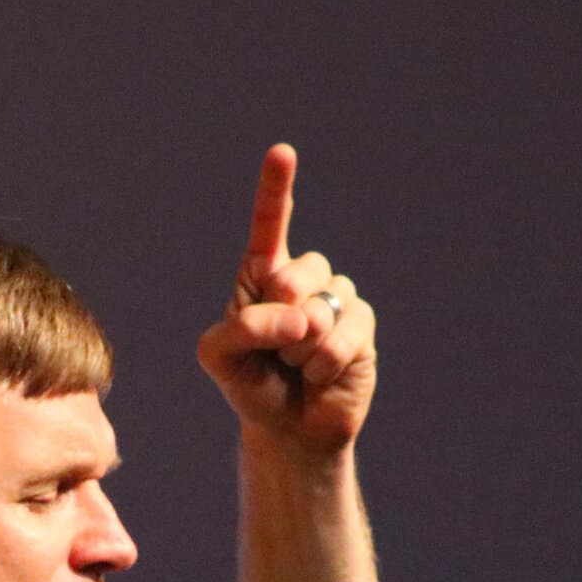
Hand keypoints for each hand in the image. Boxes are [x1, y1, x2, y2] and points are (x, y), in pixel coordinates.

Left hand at [195, 144, 377, 456]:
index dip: (276, 188)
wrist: (288, 429)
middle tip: (275, 346)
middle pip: (296, 274)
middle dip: (280, 315)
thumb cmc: (250, 385)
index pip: (268, 224)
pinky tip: (319, 375)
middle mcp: (301, 278)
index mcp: (260, 274)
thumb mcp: (219, 357)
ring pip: (321, 310)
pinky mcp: (361, 325)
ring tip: (295, 365)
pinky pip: (344, 335)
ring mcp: (335, 299)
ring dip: (301, 349)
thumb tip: (298, 316)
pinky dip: (323, 364)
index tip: (281, 152)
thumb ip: (240, 329)